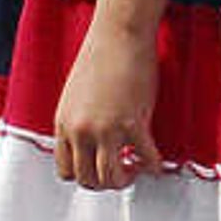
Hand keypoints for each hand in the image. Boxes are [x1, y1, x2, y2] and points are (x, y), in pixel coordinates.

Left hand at [51, 25, 160, 190]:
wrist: (117, 36)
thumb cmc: (100, 59)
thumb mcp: (76, 96)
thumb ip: (80, 122)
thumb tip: (91, 143)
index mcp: (63, 123)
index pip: (64, 170)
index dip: (84, 176)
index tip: (99, 169)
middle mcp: (80, 130)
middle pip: (87, 179)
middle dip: (106, 183)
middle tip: (122, 173)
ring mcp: (105, 129)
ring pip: (110, 178)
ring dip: (125, 180)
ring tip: (136, 169)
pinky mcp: (132, 122)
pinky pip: (145, 159)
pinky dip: (153, 166)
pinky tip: (157, 162)